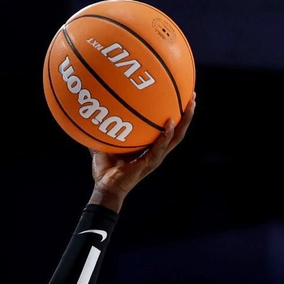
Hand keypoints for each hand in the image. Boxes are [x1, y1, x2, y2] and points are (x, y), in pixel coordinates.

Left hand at [89, 96, 195, 210]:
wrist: (105, 187)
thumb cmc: (105, 169)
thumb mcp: (103, 144)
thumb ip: (101, 128)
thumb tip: (91, 111)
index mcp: (149, 147)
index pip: (167, 129)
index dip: (175, 114)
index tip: (181, 97)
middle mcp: (156, 151)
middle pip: (178, 131)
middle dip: (187, 114)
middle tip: (193, 96)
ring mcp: (155, 157)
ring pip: (176, 137)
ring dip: (185, 121)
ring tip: (191, 105)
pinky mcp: (150, 163)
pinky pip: (160, 147)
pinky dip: (166, 135)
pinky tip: (170, 122)